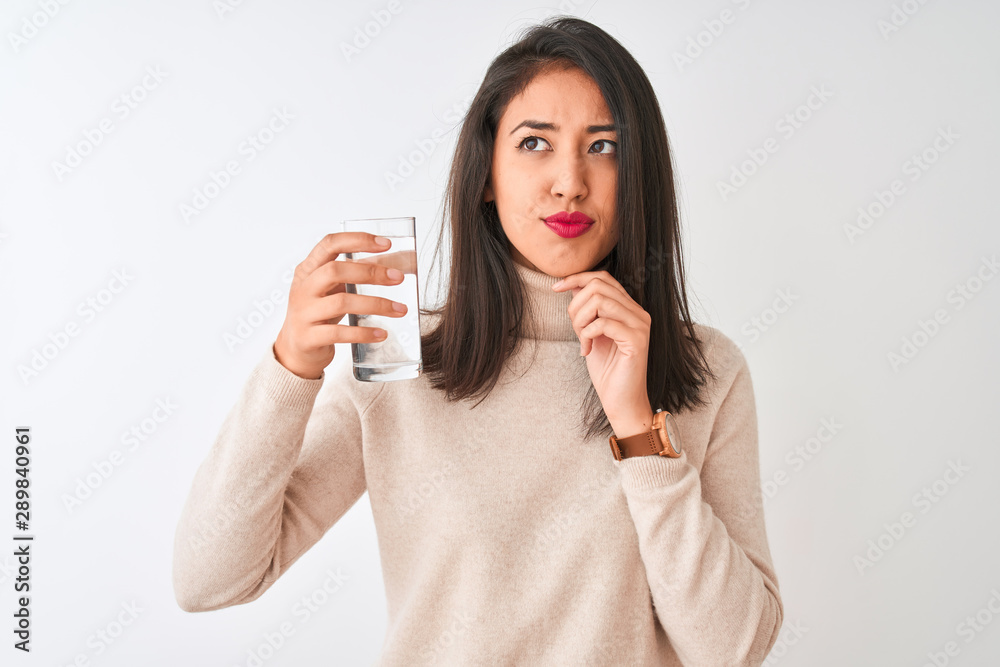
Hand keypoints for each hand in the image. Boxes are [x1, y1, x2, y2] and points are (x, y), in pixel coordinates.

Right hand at [273, 232, 412, 379]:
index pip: (330, 244)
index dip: (358, 240)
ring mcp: (303, 313)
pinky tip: (381, 333)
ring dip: (376, 304)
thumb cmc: (318, 314)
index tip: (386, 243)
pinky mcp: (308, 337)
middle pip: (335, 270)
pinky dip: (364, 333)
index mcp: (308, 269)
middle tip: (398, 278)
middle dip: (371, 272)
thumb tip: (392, 267)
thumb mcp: (330, 289)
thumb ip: (353, 275)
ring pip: (340, 302)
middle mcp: (303, 288)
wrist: (295, 349)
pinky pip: (339, 333)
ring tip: (399, 309)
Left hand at [552, 270, 653, 433]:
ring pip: (599, 301)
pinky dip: (587, 334)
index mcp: (629, 308)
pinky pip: (603, 323)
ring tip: (581, 339)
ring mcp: (640, 325)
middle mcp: (638, 313)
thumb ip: (587, 309)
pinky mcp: (637, 340)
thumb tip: (573, 285)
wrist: (621, 401)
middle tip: (574, 329)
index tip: (555, 288)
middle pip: (598, 285)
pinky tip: (586, 350)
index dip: (577, 278)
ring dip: (580, 320)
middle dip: (575, 305)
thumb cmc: (607, 370)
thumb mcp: (591, 333)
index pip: (603, 278)